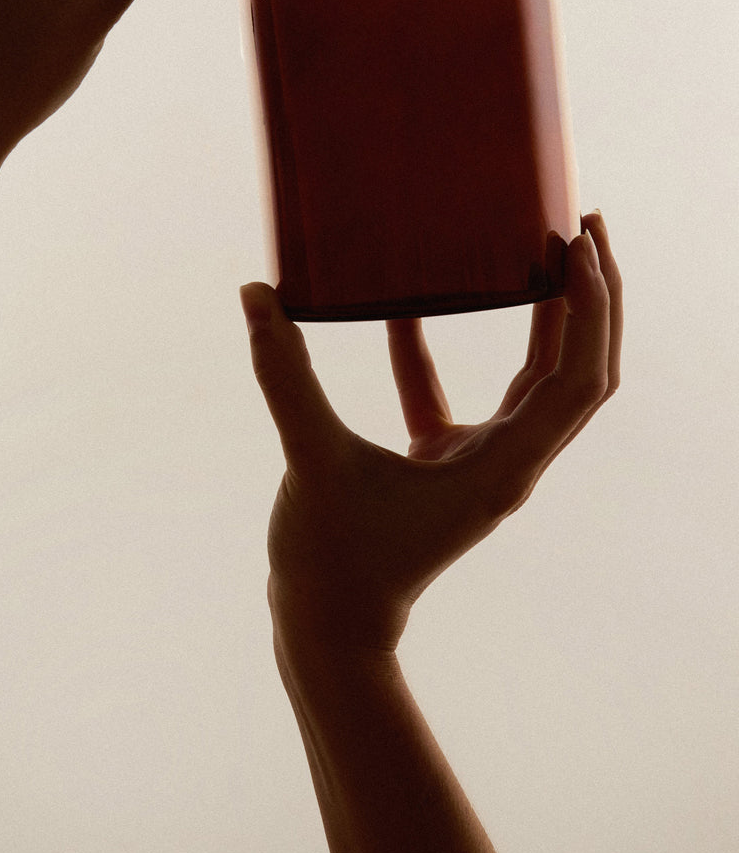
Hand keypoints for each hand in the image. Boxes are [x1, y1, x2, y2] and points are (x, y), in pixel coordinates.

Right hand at [240, 213, 621, 653]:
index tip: (579, 245)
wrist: (328, 630)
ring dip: (554, 317)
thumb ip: (285, 376)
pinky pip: (470, 395)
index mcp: (499, 467)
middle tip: (588, 223)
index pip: (575, 379)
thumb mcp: (311, 458)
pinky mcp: (448, 463)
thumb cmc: (330, 561)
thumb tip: (256, 294)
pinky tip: (405, 307)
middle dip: (597, 299)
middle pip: (584, 373)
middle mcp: (510, 463)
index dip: (588, 310)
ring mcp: (484, 462)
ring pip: (543, 380)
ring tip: (550, 245)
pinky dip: (449, 350)